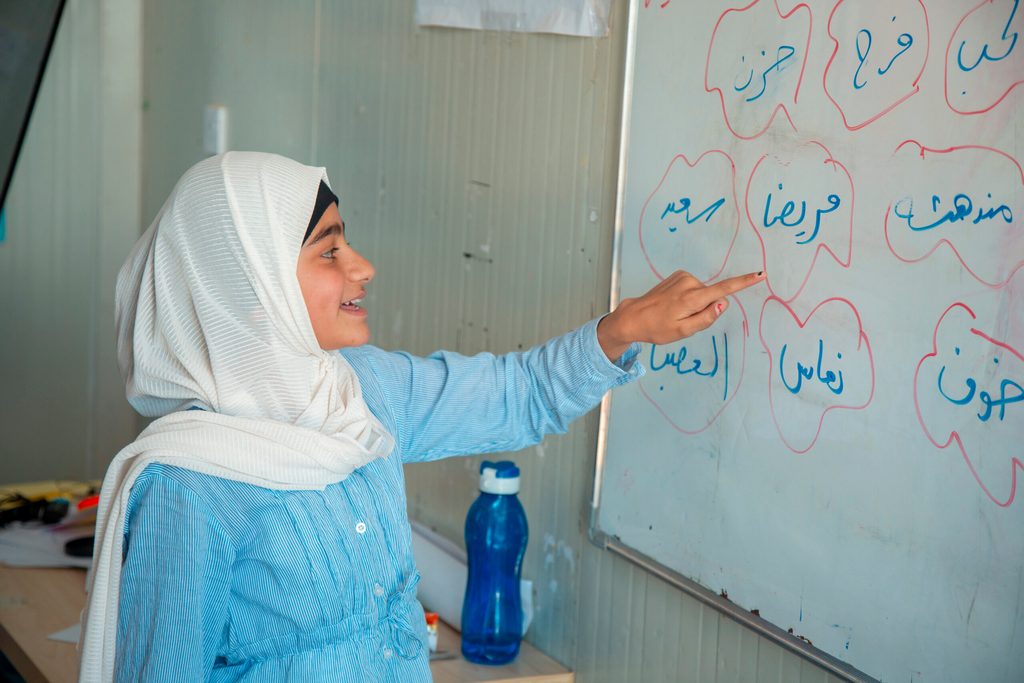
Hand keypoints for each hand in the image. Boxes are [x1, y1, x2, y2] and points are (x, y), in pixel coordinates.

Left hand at [597, 270, 765, 360]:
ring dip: (695, 303)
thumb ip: (706, 318)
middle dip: (705, 308)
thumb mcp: (684, 331)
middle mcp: (689, 283)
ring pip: (702, 293)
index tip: (760, 274)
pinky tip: (673, 304)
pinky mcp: (678, 275)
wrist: (634, 316)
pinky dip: (688, 297)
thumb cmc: (658, 328)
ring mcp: (682, 277)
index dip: (744, 282)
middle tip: (683, 319)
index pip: (724, 290)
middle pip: (712, 296)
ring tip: (675, 312)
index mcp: (692, 298)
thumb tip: (724, 303)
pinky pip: (693, 288)